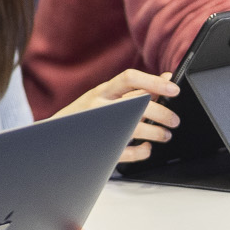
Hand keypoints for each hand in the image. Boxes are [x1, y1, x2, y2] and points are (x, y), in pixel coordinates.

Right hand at [54, 69, 179, 163]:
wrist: (56, 135)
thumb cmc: (85, 113)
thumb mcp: (107, 95)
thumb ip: (137, 88)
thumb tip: (167, 78)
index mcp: (102, 91)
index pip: (129, 78)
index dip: (154, 82)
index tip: (174, 90)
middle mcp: (100, 107)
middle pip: (138, 105)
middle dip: (163, 113)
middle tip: (174, 120)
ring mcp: (101, 128)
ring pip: (136, 129)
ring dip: (157, 133)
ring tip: (165, 135)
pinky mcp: (103, 148)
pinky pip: (128, 152)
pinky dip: (143, 151)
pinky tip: (147, 147)